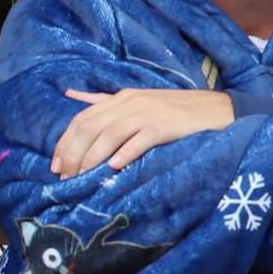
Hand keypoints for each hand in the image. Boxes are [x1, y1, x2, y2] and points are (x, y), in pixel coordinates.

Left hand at [51, 88, 233, 176]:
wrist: (216, 109)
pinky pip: (140, 139)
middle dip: (73, 153)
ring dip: (92, 158)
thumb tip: (72, 96)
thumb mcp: (138, 101)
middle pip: (91, 127)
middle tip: (65, 178)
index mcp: (121, 98)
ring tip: (82, 177)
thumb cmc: (176, 111)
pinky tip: (114, 167)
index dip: (65, 142)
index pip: (82, 118)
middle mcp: (130, 103)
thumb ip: (104, 101)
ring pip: (110, 134)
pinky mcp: (165, 126)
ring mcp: (148, 113)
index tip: (56, 166)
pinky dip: (125, 153)